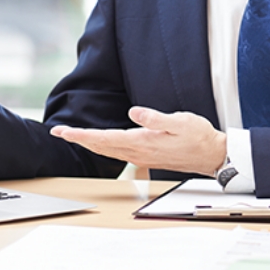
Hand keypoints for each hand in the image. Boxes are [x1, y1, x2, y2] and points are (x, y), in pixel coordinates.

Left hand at [50, 107, 226, 176]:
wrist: (211, 155)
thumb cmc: (197, 136)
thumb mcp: (180, 121)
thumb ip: (155, 118)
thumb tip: (133, 113)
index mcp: (142, 142)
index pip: (104, 138)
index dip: (81, 135)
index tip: (63, 131)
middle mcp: (138, 152)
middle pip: (100, 146)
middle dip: (78, 139)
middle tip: (58, 132)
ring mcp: (141, 157)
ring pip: (107, 151)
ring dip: (88, 143)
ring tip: (73, 135)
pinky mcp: (145, 156)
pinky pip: (117, 153)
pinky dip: (103, 147)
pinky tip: (99, 143)